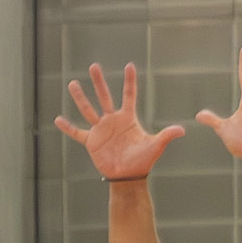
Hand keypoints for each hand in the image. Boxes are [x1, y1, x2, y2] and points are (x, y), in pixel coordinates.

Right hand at [56, 63, 184, 185]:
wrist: (128, 176)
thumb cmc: (143, 160)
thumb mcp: (155, 146)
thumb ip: (167, 136)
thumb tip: (183, 130)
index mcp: (127, 118)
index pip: (128, 95)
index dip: (130, 81)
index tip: (129, 66)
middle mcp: (112, 120)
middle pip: (104, 96)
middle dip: (99, 82)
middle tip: (94, 66)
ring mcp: (100, 130)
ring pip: (88, 109)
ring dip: (81, 97)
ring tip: (72, 84)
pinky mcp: (91, 142)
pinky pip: (77, 133)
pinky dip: (67, 128)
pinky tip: (58, 119)